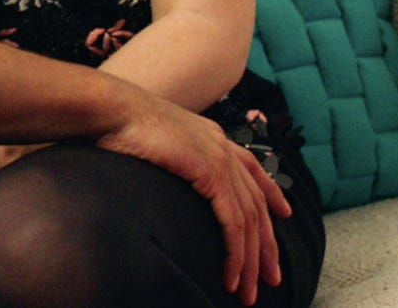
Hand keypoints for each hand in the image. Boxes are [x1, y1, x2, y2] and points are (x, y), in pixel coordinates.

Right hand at [96, 92, 290, 305]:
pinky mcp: (212, 174)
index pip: (253, 169)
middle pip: (257, 204)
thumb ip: (170, 154)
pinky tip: (232, 274)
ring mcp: (221, 160)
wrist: (113, 108)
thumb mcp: (154, 139)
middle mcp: (222, 147)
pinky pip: (233, 223)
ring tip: (248, 291)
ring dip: (251, 261)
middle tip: (271, 277)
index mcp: (211, 136)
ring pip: (249, 220)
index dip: (272, 193)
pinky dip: (236, 253)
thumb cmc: (120, 123)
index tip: (284, 214)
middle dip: (267, 245)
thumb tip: (163, 169)